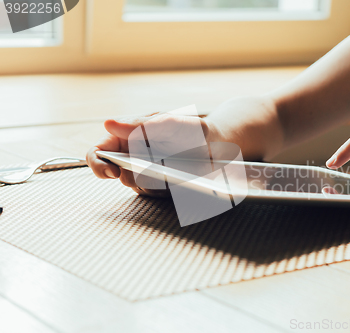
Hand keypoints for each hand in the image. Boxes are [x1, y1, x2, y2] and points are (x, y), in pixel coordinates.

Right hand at [86, 112, 219, 196]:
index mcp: (127, 136)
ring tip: (174, 170)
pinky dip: (167, 190)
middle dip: (129, 176)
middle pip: (114, 174)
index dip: (98, 163)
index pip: (99, 151)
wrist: (218, 146)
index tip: (112, 172)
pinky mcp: (160, 188)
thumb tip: (109, 124)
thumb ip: (142, 124)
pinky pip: (155, 195)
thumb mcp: (170, 122)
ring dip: (153, 183)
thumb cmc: (192, 129)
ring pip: (136, 186)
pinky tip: (180, 180)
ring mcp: (145, 173)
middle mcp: (132, 156)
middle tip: (149, 174)